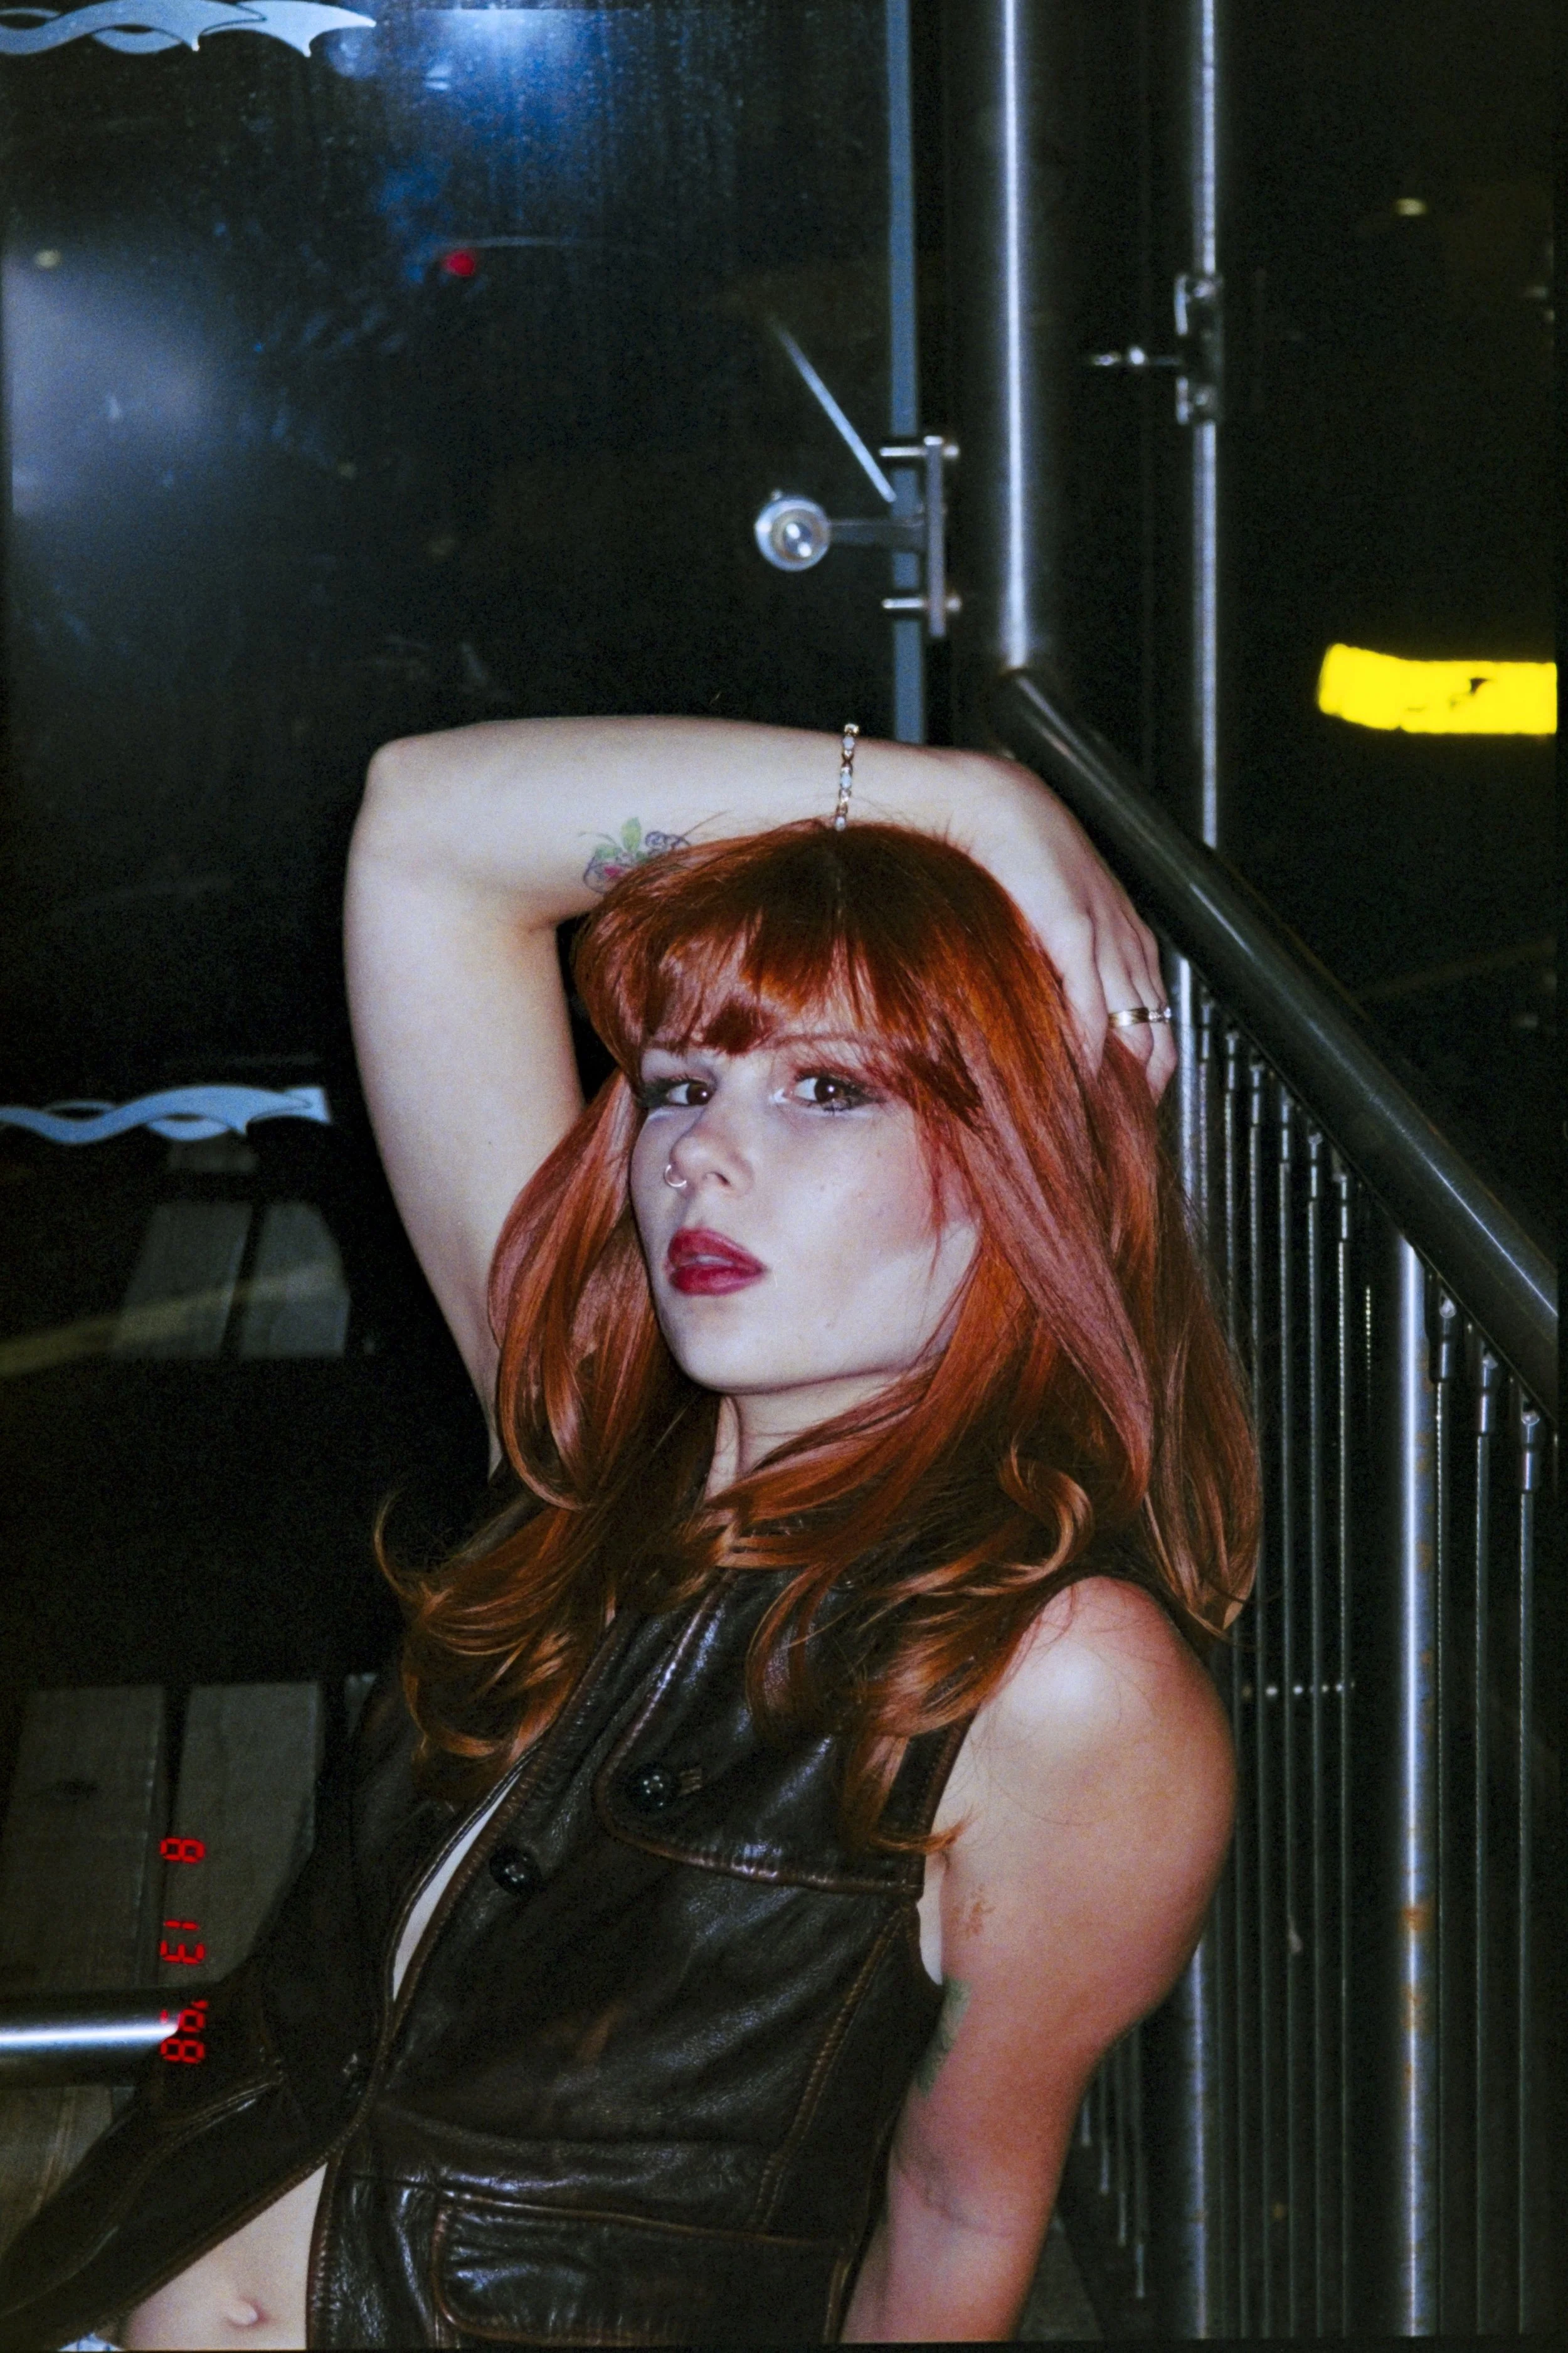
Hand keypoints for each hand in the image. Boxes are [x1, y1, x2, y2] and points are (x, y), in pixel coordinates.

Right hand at [959, 759, 1175, 1097]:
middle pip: (1155, 1039)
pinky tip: (1080, 1076)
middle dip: (1141, 1094)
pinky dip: (1089, 1047)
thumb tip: (1053, 1033)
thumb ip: (1060, 975)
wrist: (989, 805)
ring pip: (1132, 1029)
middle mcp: (1127, 946)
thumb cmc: (1011, 863)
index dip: (1147, 1079)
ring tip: (1097, 1125)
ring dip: (1117, 1082)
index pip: (1155, 1027)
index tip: (1126, 1120)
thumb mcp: (1048, 927)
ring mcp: (1105, 939)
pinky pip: (1091, 1003)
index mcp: (1128, 944)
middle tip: (1116, 1141)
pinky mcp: (1073, 930)